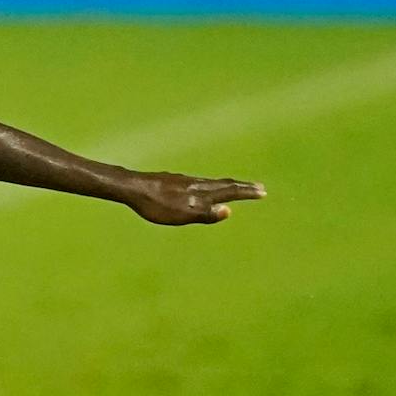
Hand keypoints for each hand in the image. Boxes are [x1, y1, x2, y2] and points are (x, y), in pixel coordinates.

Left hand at [123, 171, 265, 224]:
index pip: (229, 191)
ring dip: (227, 185)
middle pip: (223, 184)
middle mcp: (196, 184)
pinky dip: (210, 185)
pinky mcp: (173, 182)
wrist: (132, 188)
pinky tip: (202, 187)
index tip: (263, 192)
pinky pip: (199, 182)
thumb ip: (205, 214)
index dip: (246, 192)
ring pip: (211, 182)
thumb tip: (229, 211)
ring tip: (236, 186)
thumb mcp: (181, 215)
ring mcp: (184, 181)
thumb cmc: (156, 205)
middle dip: (243, 187)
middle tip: (259, 187)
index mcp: (201, 193)